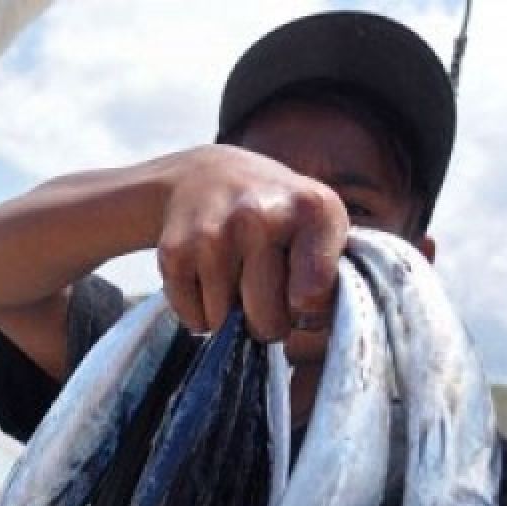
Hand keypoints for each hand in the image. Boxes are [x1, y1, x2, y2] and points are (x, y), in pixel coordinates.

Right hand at [155, 146, 347, 342]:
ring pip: (225, 323)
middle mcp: (260, 216)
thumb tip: (308, 329)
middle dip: (267, 322)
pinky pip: (194, 319)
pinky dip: (200, 313)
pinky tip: (207, 279)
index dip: (309, 309)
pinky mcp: (174, 253)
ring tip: (234, 277)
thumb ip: (332, 277)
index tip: (302, 292)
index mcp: (311, 209)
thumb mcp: (319, 225)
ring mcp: (212, 235)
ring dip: (230, 315)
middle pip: (268, 320)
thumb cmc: (275, 215)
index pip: (315, 296)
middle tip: (264, 294)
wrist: (204, 176)